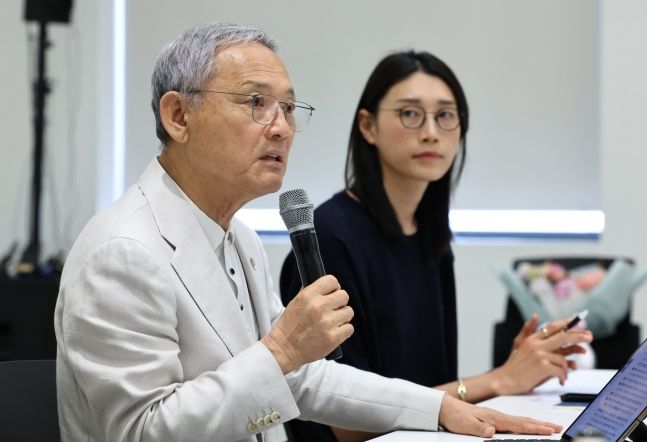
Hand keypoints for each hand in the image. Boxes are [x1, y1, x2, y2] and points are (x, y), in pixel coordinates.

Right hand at [262, 275, 353, 373]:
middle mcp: (318, 307)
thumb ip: (312, 292)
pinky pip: (349, 328)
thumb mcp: (296, 302)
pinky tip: (334, 332)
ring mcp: (327, 323)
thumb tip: (327, 286)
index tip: (332, 293)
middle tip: (333, 309)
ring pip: (349, 312)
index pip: (331, 281)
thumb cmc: (289, 326)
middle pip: (344, 296)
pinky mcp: (333, 338)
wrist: (284, 349)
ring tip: (332, 322)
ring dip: (342, 317)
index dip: (334, 287)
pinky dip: (343, 331)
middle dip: (339, 302)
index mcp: (308, 296)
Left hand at [438, 394, 560, 437]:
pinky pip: (513, 421)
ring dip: (536, 423)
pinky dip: (525, 423)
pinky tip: (527, 425)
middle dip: (542, 425)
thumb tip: (492, 431)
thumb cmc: (455, 416)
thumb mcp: (465, 425)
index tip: (550, 431)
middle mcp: (497, 416)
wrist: (445, 407)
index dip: (536, 429)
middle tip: (558, 427)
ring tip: (548, 426)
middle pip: (524, 421)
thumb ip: (479, 428)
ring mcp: (496, 416)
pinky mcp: (492, 418)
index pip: (519, 425)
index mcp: (494, 418)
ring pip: (520, 420)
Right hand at [493, 316, 592, 393]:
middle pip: (563, 336)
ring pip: (564, 358)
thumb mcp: (519, 344)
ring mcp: (540, 355)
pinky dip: (563, 376)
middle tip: (590, 337)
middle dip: (579, 336)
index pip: (553, 327)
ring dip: (567, 368)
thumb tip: (535, 316)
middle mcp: (537, 344)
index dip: (567, 323)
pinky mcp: (543, 366)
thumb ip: (527, 330)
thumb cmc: (513, 364)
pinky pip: (562, 370)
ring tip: (564, 373)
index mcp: (533, 338)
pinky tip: (560, 380)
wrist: (505, 380)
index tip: (580, 322)